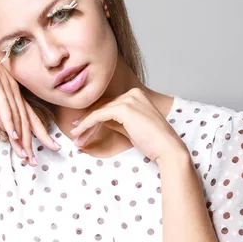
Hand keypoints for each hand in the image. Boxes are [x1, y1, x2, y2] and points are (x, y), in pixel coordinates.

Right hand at [0, 26, 59, 165]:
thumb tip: (4, 126)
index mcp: (14, 93)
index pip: (30, 117)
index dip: (39, 134)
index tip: (47, 148)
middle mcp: (14, 91)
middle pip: (27, 120)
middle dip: (33, 142)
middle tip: (37, 161)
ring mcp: (6, 88)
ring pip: (17, 117)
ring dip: (22, 138)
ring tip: (26, 155)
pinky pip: (4, 107)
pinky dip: (9, 122)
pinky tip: (13, 135)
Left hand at [69, 88, 186, 161]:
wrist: (168, 149)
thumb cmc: (152, 142)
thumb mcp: (130, 128)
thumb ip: (115, 121)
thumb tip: (98, 120)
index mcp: (136, 95)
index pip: (109, 104)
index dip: (93, 116)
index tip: (80, 126)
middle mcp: (132, 93)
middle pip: (102, 107)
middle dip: (87, 121)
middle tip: (75, 132)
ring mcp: (128, 99)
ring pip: (99, 111)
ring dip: (84, 125)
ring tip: (76, 136)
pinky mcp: (124, 108)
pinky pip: (99, 115)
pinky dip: (87, 124)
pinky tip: (79, 132)